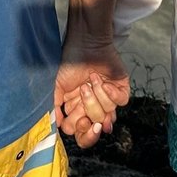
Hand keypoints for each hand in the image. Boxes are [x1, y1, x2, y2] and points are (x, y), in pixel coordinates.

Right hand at [54, 35, 130, 149]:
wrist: (84, 43)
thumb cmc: (70, 62)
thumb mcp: (57, 86)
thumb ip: (55, 108)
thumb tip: (55, 127)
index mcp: (79, 110)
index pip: (83, 133)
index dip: (83, 131)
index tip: (81, 119)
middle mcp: (94, 107)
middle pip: (97, 126)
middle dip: (91, 109)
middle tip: (84, 92)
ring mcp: (108, 99)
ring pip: (109, 113)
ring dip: (98, 94)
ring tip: (91, 78)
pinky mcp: (121, 89)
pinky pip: (121, 101)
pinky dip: (111, 93)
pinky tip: (103, 81)